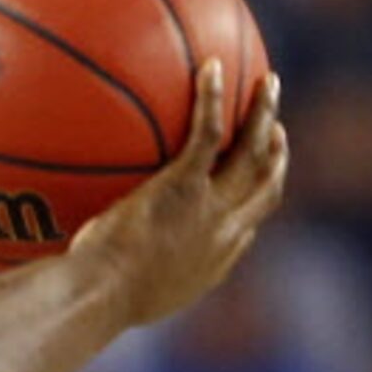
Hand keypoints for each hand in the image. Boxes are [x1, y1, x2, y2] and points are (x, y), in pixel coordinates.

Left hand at [70, 61, 287, 325]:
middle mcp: (225, 230)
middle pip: (266, 183)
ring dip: (264, 113)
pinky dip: (213, 98)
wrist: (97, 297)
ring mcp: (209, 206)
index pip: (248, 223)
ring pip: (253, 149)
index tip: (259, 180)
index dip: (258, 199)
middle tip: (277, 128)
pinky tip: (210, 68)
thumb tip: (99, 262)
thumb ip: (127, 275)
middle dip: (277, 152)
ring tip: (267, 82)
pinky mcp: (184, 185)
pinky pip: (207, 132)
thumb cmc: (94, 303)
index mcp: (214, 258)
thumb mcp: (122, 298)